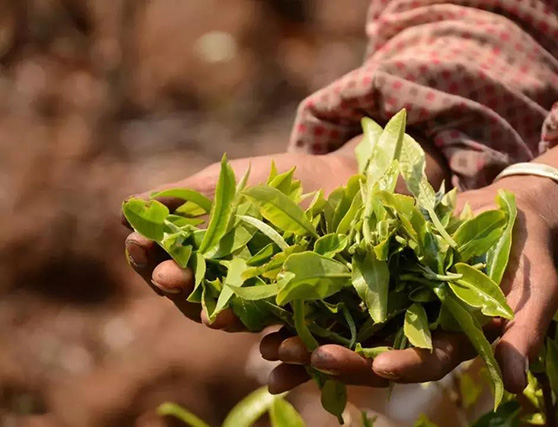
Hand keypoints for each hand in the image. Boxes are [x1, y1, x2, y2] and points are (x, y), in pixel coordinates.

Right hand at [123, 149, 358, 328]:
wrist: (338, 184)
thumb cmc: (277, 180)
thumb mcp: (225, 183)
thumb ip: (181, 197)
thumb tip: (128, 209)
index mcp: (202, 248)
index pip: (164, 259)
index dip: (147, 256)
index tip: (137, 244)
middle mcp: (221, 276)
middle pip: (186, 291)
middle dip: (172, 283)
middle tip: (165, 276)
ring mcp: (253, 293)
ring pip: (219, 310)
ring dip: (207, 311)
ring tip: (203, 309)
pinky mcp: (285, 306)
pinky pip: (264, 320)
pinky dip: (249, 321)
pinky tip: (236, 317)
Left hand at [260, 174, 557, 393]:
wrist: (510, 217)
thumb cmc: (530, 257)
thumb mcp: (535, 293)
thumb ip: (522, 334)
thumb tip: (513, 383)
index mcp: (452, 342)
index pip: (423, 362)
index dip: (402, 365)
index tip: (378, 365)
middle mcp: (416, 331)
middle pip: (371, 353)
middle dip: (334, 358)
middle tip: (293, 358)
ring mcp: (394, 305)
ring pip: (347, 329)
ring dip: (308, 340)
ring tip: (269, 348)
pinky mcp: (377, 276)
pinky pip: (341, 291)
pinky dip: (312, 300)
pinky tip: (277, 307)